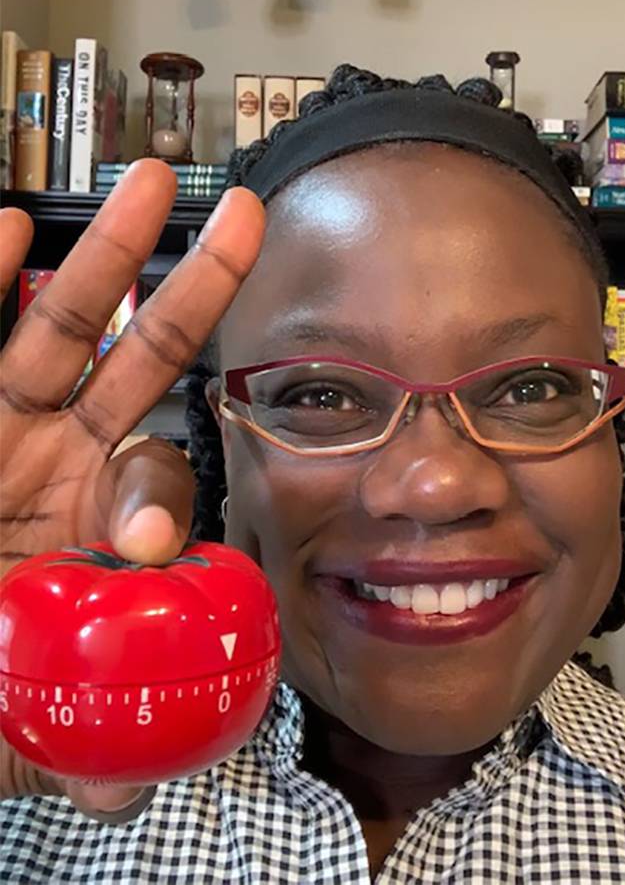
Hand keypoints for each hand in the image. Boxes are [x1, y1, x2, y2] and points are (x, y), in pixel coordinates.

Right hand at [0, 160, 264, 818]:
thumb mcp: (14, 720)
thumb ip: (75, 748)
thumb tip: (130, 792)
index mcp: (92, 525)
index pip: (155, 483)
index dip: (156, 500)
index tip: (139, 545)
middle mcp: (56, 457)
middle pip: (140, 359)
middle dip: (193, 289)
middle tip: (247, 219)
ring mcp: (1, 425)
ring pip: (59, 326)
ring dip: (103, 257)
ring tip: (144, 186)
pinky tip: (4, 227)